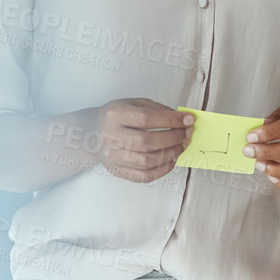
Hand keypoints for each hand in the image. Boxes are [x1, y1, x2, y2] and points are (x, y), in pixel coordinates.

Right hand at [79, 98, 193, 182]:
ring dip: (171, 153)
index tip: (188, 120)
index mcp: (115, 115)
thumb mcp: (132, 103)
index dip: (171, 120)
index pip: (146, 118)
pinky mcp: (118, 171)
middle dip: (174, 137)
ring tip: (182, 145)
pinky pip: (143, 176)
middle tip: (187, 133)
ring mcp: (113, 157)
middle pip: (148, 141)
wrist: (91, 133)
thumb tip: (181, 120)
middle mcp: (111, 136)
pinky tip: (171, 160)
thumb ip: (156, 109)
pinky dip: (162, 170)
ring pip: (147, 161)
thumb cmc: (116, 117)